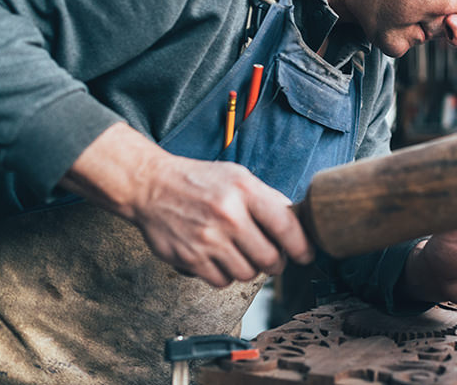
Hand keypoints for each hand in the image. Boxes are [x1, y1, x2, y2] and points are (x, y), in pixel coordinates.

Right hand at [61, 122, 313, 286]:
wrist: (151, 186)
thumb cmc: (199, 181)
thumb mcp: (238, 176)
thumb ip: (268, 198)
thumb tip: (299, 221)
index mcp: (245, 190)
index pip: (287, 227)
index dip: (302, 247)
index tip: (305, 255)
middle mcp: (228, 214)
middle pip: (270, 259)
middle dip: (275, 263)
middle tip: (271, 258)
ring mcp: (208, 238)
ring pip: (247, 274)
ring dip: (249, 269)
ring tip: (240, 253)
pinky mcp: (190, 257)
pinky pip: (222, 281)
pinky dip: (225, 275)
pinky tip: (219, 258)